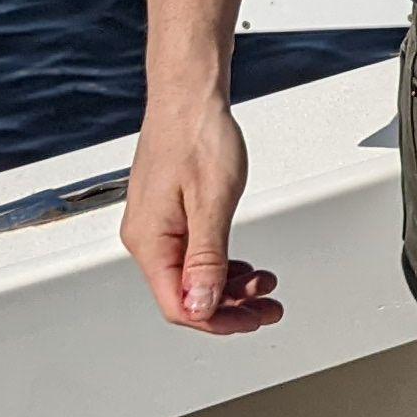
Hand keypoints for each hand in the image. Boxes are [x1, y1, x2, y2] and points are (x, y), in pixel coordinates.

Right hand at [124, 92, 283, 333]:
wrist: (189, 94)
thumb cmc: (198, 135)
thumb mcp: (212, 201)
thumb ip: (207, 258)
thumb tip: (200, 306)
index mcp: (151, 241)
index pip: (180, 306)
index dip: (219, 321)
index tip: (253, 320)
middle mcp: (146, 238)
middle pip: (187, 296)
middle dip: (232, 309)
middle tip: (269, 307)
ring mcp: (156, 226)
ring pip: (192, 278)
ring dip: (230, 288)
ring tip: (264, 284)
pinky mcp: (167, 215)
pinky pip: (191, 256)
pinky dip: (222, 266)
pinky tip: (243, 267)